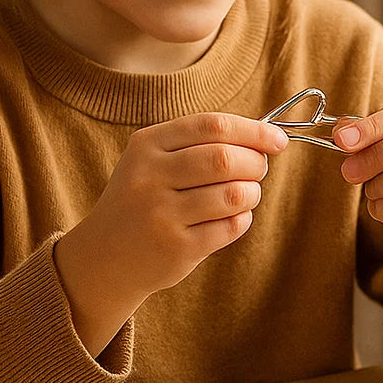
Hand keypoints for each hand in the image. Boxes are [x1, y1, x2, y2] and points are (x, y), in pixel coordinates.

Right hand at [56, 113, 287, 353]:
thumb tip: (267, 137)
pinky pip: (230, 227)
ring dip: (251, 193)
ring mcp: (161, 214)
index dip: (253, 130)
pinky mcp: (176, 248)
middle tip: (258, 170)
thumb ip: (202, 143)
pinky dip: (241, 220)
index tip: (277, 140)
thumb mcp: (155, 160)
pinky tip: (231, 218)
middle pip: (225, 159)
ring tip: (245, 195)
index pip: (212, 125)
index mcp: (147, 145)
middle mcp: (150, 177)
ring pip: (233, 194)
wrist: (105, 256)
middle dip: (255, 163)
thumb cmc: (144, 199)